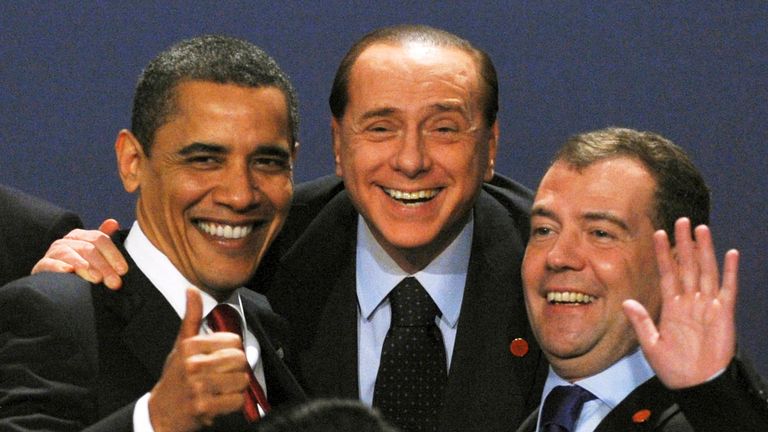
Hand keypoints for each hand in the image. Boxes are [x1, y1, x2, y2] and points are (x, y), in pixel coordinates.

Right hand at [31, 218, 127, 288]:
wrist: (54, 281)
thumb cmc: (80, 267)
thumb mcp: (94, 254)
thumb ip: (104, 241)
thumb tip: (113, 222)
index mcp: (81, 235)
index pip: (100, 239)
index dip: (114, 254)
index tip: (123, 270)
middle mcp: (67, 240)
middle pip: (88, 249)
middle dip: (104, 266)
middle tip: (114, 282)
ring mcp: (53, 252)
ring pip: (70, 255)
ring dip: (85, 266)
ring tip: (96, 278)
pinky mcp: (42, 265)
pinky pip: (49, 264)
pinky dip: (58, 267)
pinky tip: (69, 271)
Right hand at [148, 288, 249, 431]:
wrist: (161, 411)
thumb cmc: (175, 377)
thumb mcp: (181, 345)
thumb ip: (192, 317)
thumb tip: (192, 290)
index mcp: (190, 346)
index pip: (234, 341)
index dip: (233, 350)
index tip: (222, 358)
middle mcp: (193, 364)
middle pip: (240, 360)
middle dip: (236, 369)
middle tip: (223, 375)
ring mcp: (198, 386)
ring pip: (242, 380)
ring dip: (236, 388)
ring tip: (220, 388)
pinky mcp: (204, 407)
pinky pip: (237, 400)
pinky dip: (233, 403)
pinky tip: (219, 401)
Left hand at [623, 217, 737, 388]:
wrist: (696, 385)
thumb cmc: (674, 368)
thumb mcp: (651, 344)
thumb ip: (641, 322)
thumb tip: (626, 302)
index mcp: (671, 307)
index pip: (667, 273)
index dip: (662, 254)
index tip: (657, 233)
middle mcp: (690, 302)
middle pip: (686, 266)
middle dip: (683, 244)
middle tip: (681, 221)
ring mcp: (708, 306)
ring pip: (706, 271)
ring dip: (704, 250)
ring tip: (701, 228)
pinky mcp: (724, 314)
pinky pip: (727, 289)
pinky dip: (730, 271)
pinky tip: (730, 253)